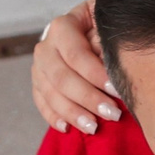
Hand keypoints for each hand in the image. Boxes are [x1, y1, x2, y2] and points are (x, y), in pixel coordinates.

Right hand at [32, 0, 119, 134]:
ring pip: (50, 93)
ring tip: (93, 127)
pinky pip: (42, 102)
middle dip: (87, 98)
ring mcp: (39, 66)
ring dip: (72, 112)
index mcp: (63, 27)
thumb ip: (106, 44)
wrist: (91, 28)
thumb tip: (110, 68)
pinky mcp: (39, 83)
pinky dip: (53, 117)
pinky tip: (67, 128)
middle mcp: (46, 46)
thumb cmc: (105, 27)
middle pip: (61, 77)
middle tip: (112, 114)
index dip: (95, 74)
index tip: (116, 90)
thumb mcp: (108, 26)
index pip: (76, 54)